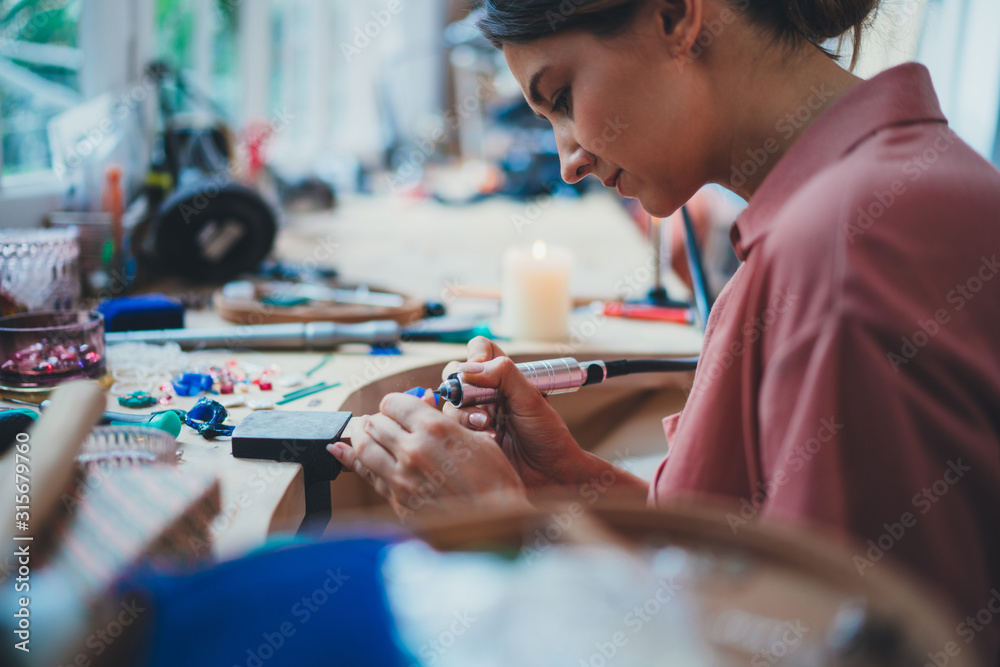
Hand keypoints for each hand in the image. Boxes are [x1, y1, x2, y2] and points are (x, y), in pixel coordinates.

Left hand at [327, 389, 531, 520]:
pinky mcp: (396, 501)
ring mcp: (401, 478)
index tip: (398, 407)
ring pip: (363, 446)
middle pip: (375, 423)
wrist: (496, 528)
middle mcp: (412, 451)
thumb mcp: (480, 439)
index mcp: (434, 429)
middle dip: (378, 419)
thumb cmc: (496, 484)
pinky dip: (350, 459)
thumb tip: (424, 405)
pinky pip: (365, 474)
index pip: (393, 403)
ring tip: (362, 431)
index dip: (394, 403)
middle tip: (383, 421)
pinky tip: (340, 450)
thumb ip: (446, 421)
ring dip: (361, 435)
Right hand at [441, 337, 594, 492]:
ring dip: (466, 414)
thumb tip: (470, 367)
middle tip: (479, 402)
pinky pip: (451, 429)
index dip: (476, 354)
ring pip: (451, 404)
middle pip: (456, 376)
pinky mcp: (469, 439)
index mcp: (503, 379)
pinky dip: (466, 432)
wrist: (549, 473)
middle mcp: (486, 395)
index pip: (480, 350)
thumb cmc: (547, 434)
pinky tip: (489, 440)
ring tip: (487, 426)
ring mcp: (475, 416)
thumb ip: (504, 375)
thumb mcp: (531, 399)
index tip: (480, 367)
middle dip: (462, 388)